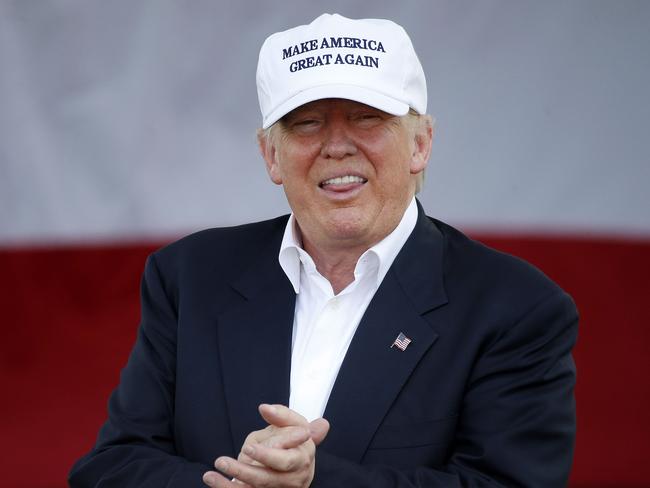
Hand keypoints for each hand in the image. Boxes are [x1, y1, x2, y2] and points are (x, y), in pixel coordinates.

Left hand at [203, 404, 328, 487]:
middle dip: (245, 471)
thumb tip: (264, 408)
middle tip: (225, 460)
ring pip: (255, 487)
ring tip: (218, 463)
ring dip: (235, 476)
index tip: (249, 447)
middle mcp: (293, 478)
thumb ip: (281, 415)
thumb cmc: (293, 438)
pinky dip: (225, 486)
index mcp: (302, 458)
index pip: (286, 460)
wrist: (295, 460)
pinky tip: (211, 478)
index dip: (267, 456)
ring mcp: (278, 487)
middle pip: (268, 478)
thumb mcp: (293, 423)